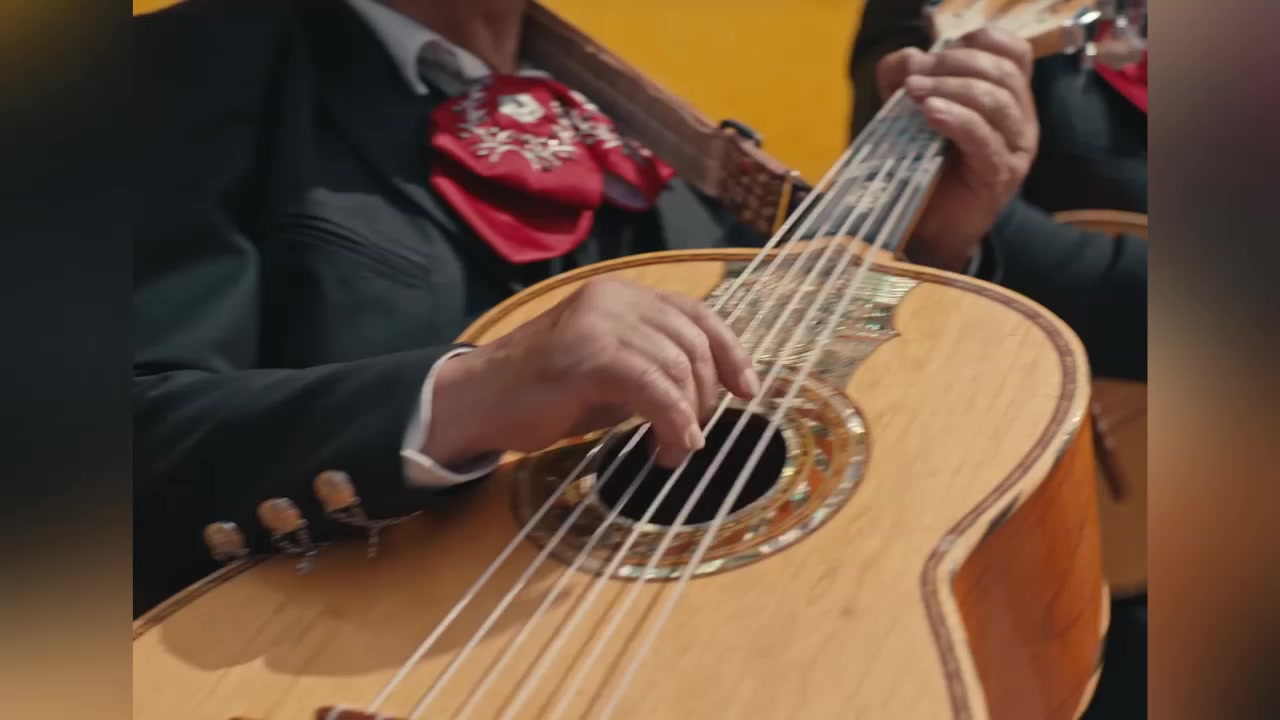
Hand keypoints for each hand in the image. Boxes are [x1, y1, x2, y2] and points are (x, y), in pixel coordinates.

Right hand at [427, 278, 760, 467]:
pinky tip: (669, 445)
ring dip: (687, 418)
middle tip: (690, 438)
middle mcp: (615, 299)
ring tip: (672, 451)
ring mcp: (600, 323)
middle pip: (695, 342)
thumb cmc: (543, 392)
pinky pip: (654, 388)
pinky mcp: (588, 355)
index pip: (697, 313)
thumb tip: (706, 392)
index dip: (731, 351)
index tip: (748, 391)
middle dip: (705, 396)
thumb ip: (653, 367)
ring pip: (679, 366)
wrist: (477, 400)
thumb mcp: (610, 370)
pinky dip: (672, 420)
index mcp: (623, 295)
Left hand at [876, 28, 1039, 270]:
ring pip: (998, 101)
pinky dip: (957, 119)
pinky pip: (985, 139)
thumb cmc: (923, 166)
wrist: (927, 228)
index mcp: (1007, 97)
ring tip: (915, 93)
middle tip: (915, 77)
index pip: (1014, 51)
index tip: (939, 53)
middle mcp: (1020, 119)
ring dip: (953, 89)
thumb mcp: (908, 112)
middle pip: (1003, 72)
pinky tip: (930, 113)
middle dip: (955, 64)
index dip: (979, 42)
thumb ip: (905, 79)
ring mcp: (1015, 148)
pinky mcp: (999, 175)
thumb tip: (909, 58)